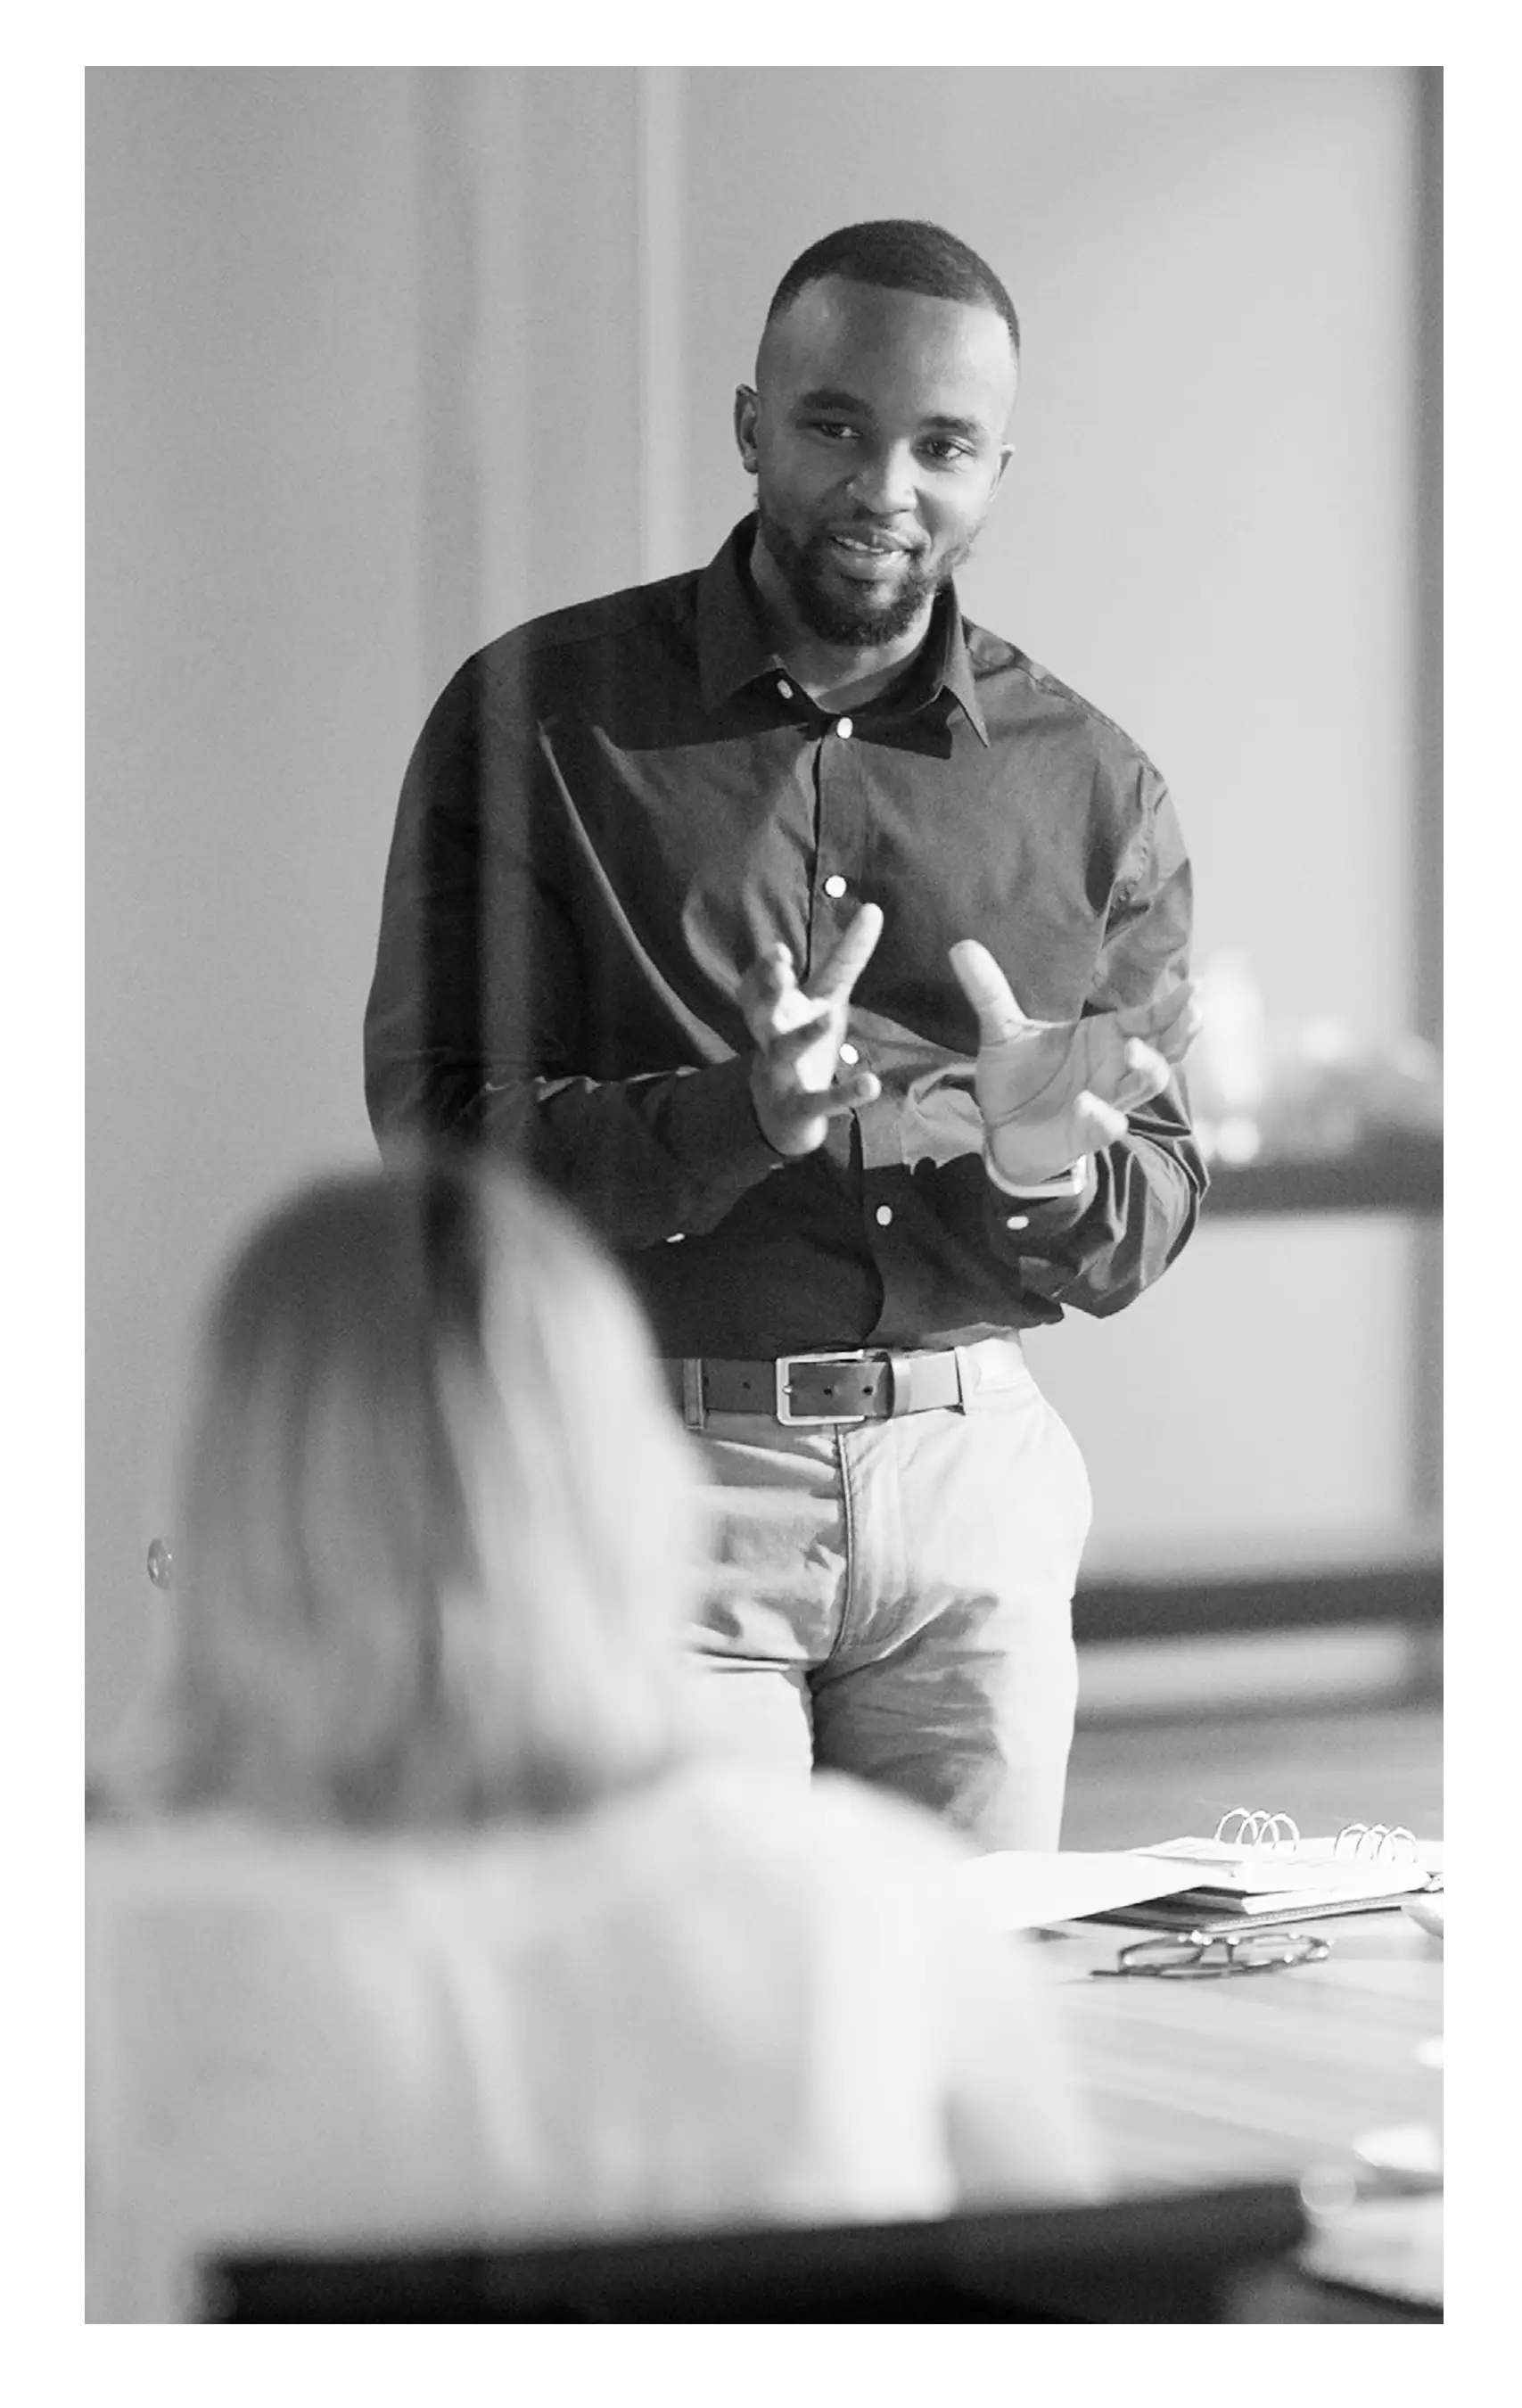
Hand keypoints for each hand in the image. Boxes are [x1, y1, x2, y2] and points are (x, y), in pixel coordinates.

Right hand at [741, 904, 883, 1156]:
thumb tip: (873, 908)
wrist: (782, 1114)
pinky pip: (820, 1101)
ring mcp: (783, 1073)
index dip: (765, 969)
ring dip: (804, 1035)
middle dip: (768, 989)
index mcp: (777, 1010)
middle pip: (761, 1012)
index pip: (759, 986)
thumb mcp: (826, 998)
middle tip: (781, 967)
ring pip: (785, 1052)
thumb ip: (846, 957)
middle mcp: (773, 1037)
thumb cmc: (804, 1041)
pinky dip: (844, 1095)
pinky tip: (871, 1085)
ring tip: (827, 1018)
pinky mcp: (802, 1106)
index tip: (780, 950)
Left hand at [948, 940, 1200, 1184]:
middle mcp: (1113, 1068)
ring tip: (1131, 1049)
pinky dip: (1101, 1117)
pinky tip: (1087, 1105)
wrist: (1001, 1129)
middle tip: (1189, 1011)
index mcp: (1105, 1037)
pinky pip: (1105, 1127)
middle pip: (1165, 1050)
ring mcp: (1104, 1101)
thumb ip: (989, 991)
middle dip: (1179, 1032)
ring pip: (1144, 1085)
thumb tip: (961, 946)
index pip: (1150, 1018)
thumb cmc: (1018, 1078)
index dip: (1175, 1005)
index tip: (1194, 987)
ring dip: (1146, 1067)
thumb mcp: (1002, 1031)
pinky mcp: (1085, 1134)